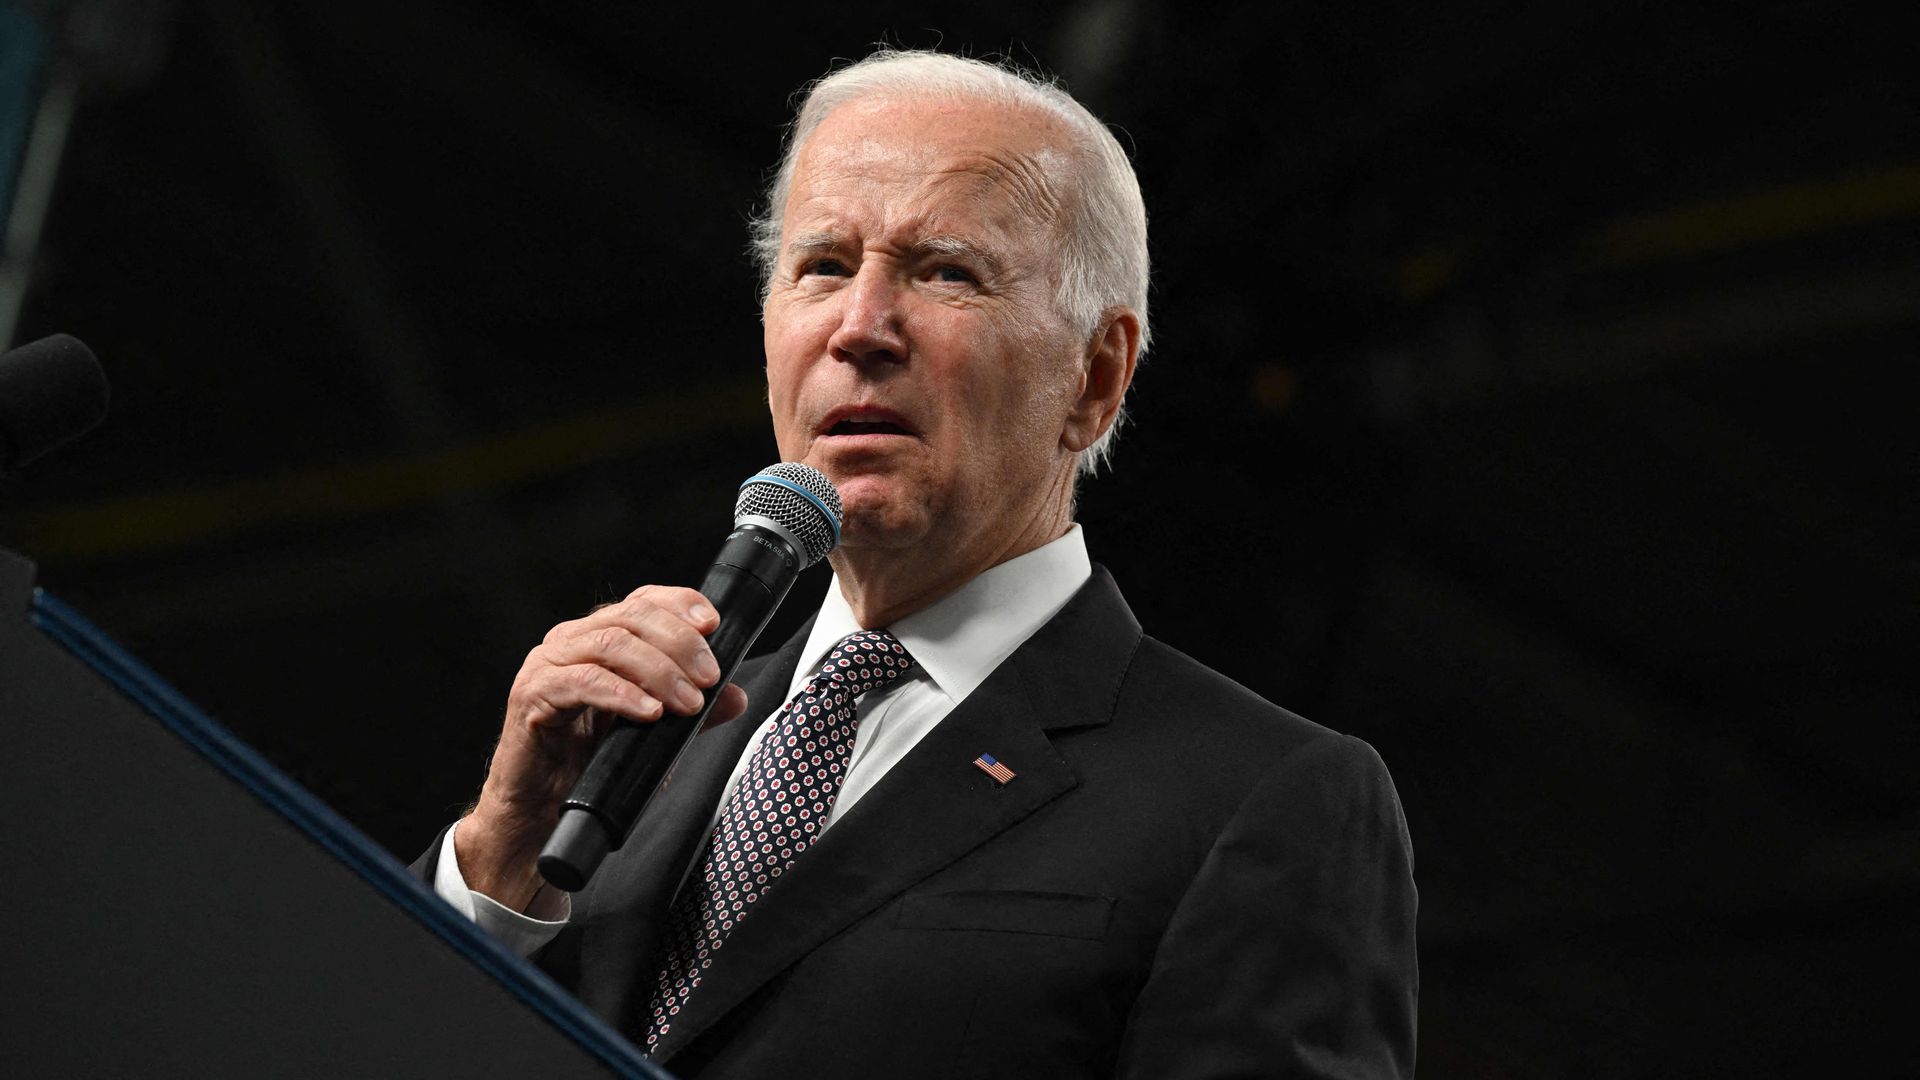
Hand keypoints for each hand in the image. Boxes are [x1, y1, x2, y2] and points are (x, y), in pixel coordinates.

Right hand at [456, 585, 750, 909]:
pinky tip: (649, 712)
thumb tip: (736, 696)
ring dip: (658, 671)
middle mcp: (571, 640)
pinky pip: (582, 681)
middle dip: (679, 643)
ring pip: (610, 643)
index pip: (643, 601)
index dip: (680, 604)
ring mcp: (548, 663)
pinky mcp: (533, 694)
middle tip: (709, 678)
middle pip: (631, 617)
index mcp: (599, 636)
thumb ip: (690, 709)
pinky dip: (622, 694)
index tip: (714, 626)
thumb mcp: (651, 731)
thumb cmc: (588, 762)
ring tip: (687, 703)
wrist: (540, 807)